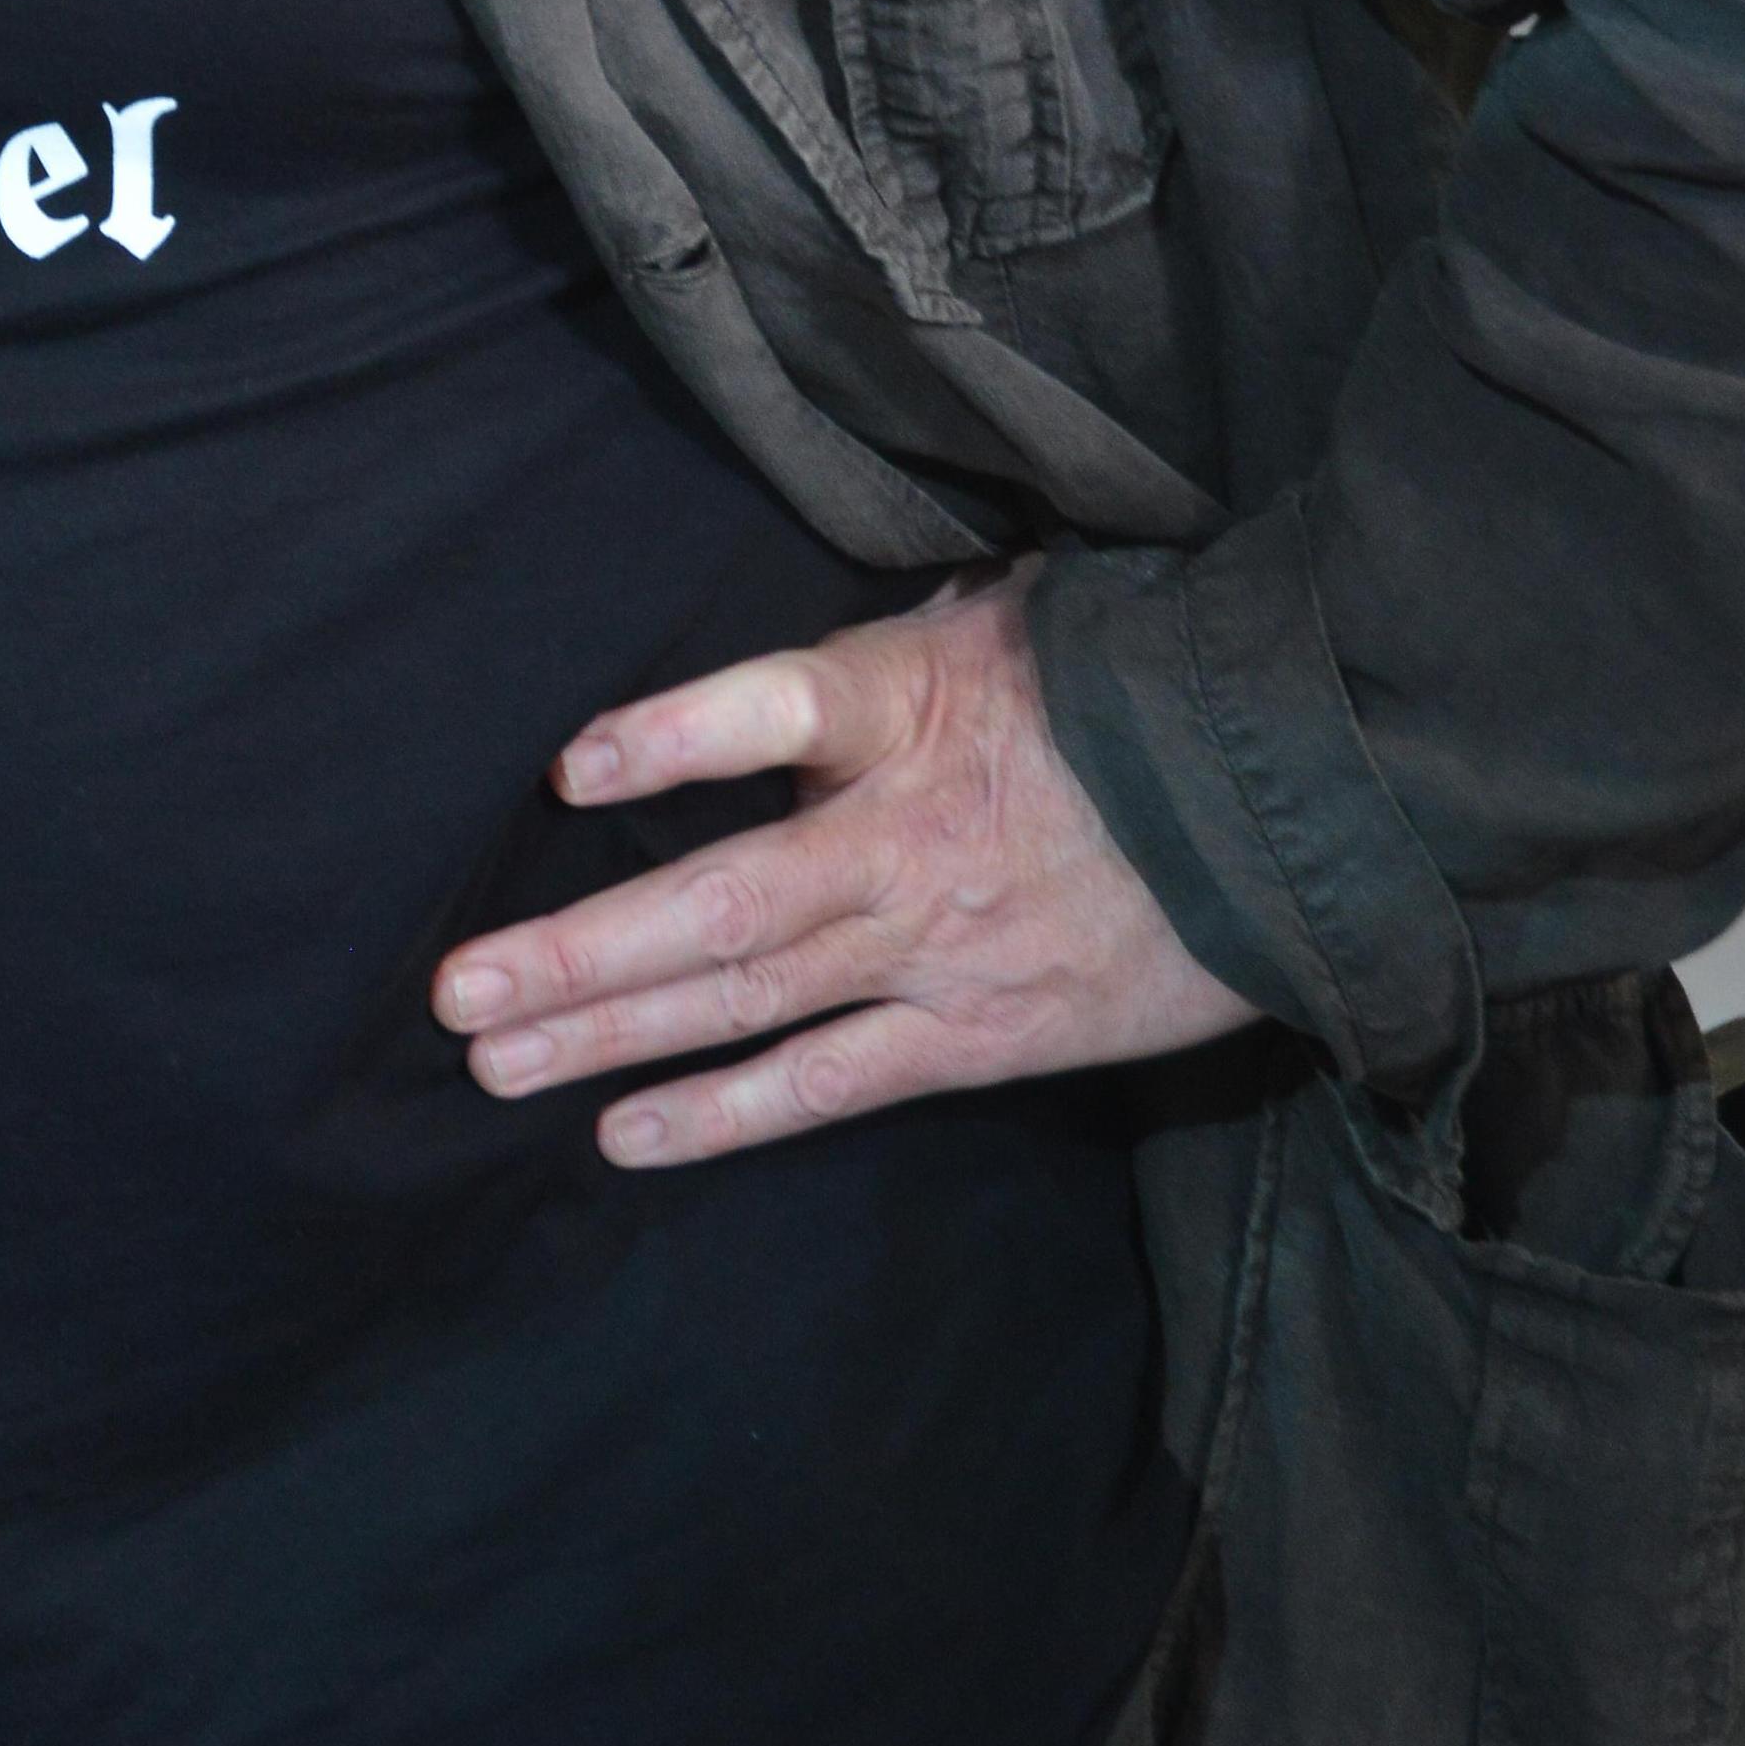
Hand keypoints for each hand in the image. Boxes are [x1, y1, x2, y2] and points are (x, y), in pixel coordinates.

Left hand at [434, 572, 1252, 1162]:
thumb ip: (894, 629)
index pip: (782, 711)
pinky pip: (834, 1084)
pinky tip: (620, 1133)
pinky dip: (725, 1117)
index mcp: (915, 701)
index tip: (572, 767)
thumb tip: (798, 631)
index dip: (678, 737)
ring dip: (614, 1034)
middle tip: (457, 991)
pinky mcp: (983, 1035)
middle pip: (727, 899)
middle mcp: (910, 834)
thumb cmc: (1125, 691)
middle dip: (585, 951)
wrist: (1287, 808)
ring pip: (754, 1000)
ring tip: (493, 1061)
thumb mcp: (1012, 612)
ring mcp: (941, 946)